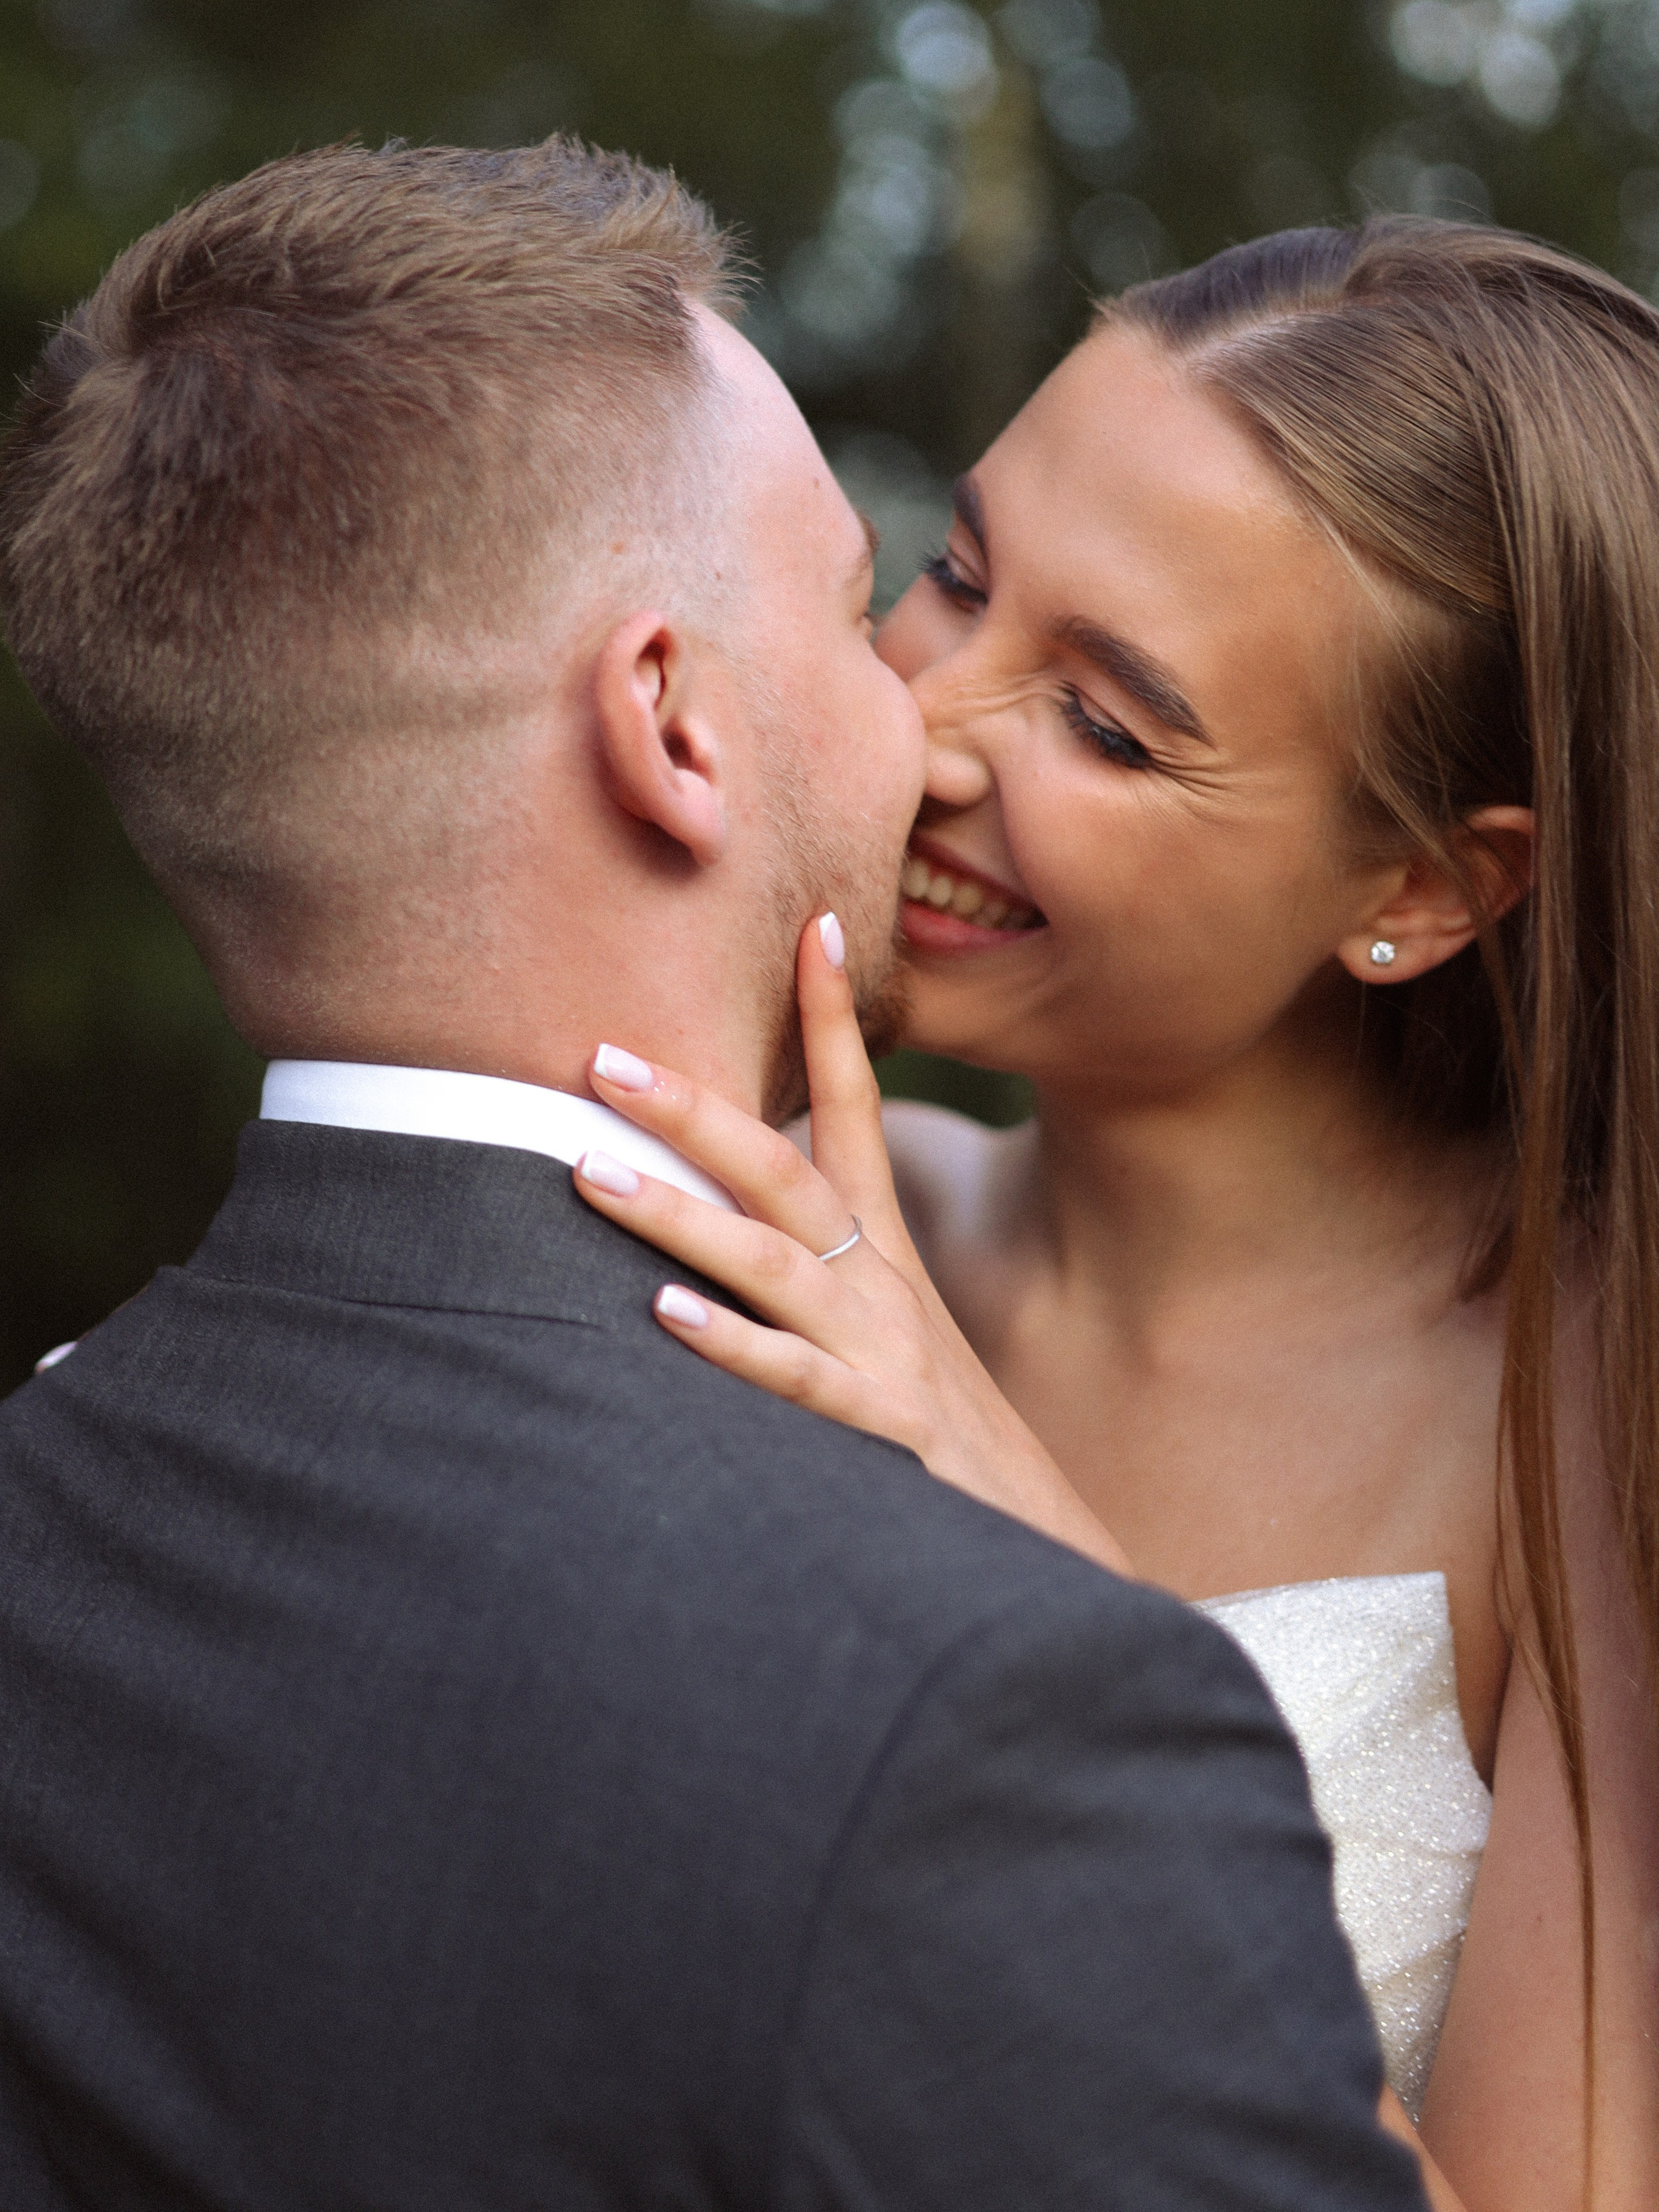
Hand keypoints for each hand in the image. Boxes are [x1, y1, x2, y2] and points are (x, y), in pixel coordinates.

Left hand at [573, 914, 1132, 1577]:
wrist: (1046, 1542)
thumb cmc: (946, 1433)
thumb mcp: (888, 1332)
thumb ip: (819, 1270)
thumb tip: (729, 1220)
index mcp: (883, 1251)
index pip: (857, 1107)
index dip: (833, 1018)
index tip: (812, 922)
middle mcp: (881, 1285)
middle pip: (788, 1168)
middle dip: (697, 1107)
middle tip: (602, 1057)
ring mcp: (883, 1354)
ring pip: (774, 1262)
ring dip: (680, 1213)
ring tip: (590, 1173)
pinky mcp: (883, 1431)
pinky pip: (795, 1380)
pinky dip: (731, 1345)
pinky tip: (664, 1318)